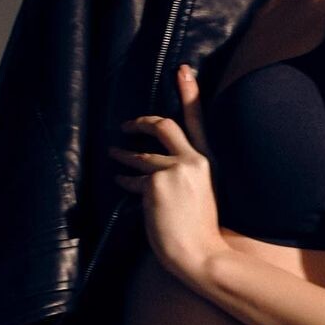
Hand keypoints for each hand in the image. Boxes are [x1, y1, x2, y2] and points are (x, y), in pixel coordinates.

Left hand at [109, 65, 227, 281]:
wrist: (201, 253)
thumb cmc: (202, 230)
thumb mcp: (203, 193)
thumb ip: (186, 174)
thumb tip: (158, 165)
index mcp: (210, 162)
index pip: (199, 121)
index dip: (190, 93)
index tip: (183, 70)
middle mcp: (194, 160)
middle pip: (165, 126)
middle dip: (143, 121)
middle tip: (128, 124)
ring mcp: (175, 169)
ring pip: (141, 155)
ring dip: (123, 154)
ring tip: (113, 154)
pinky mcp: (156, 183)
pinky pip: (134, 179)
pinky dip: (125, 180)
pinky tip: (119, 179)